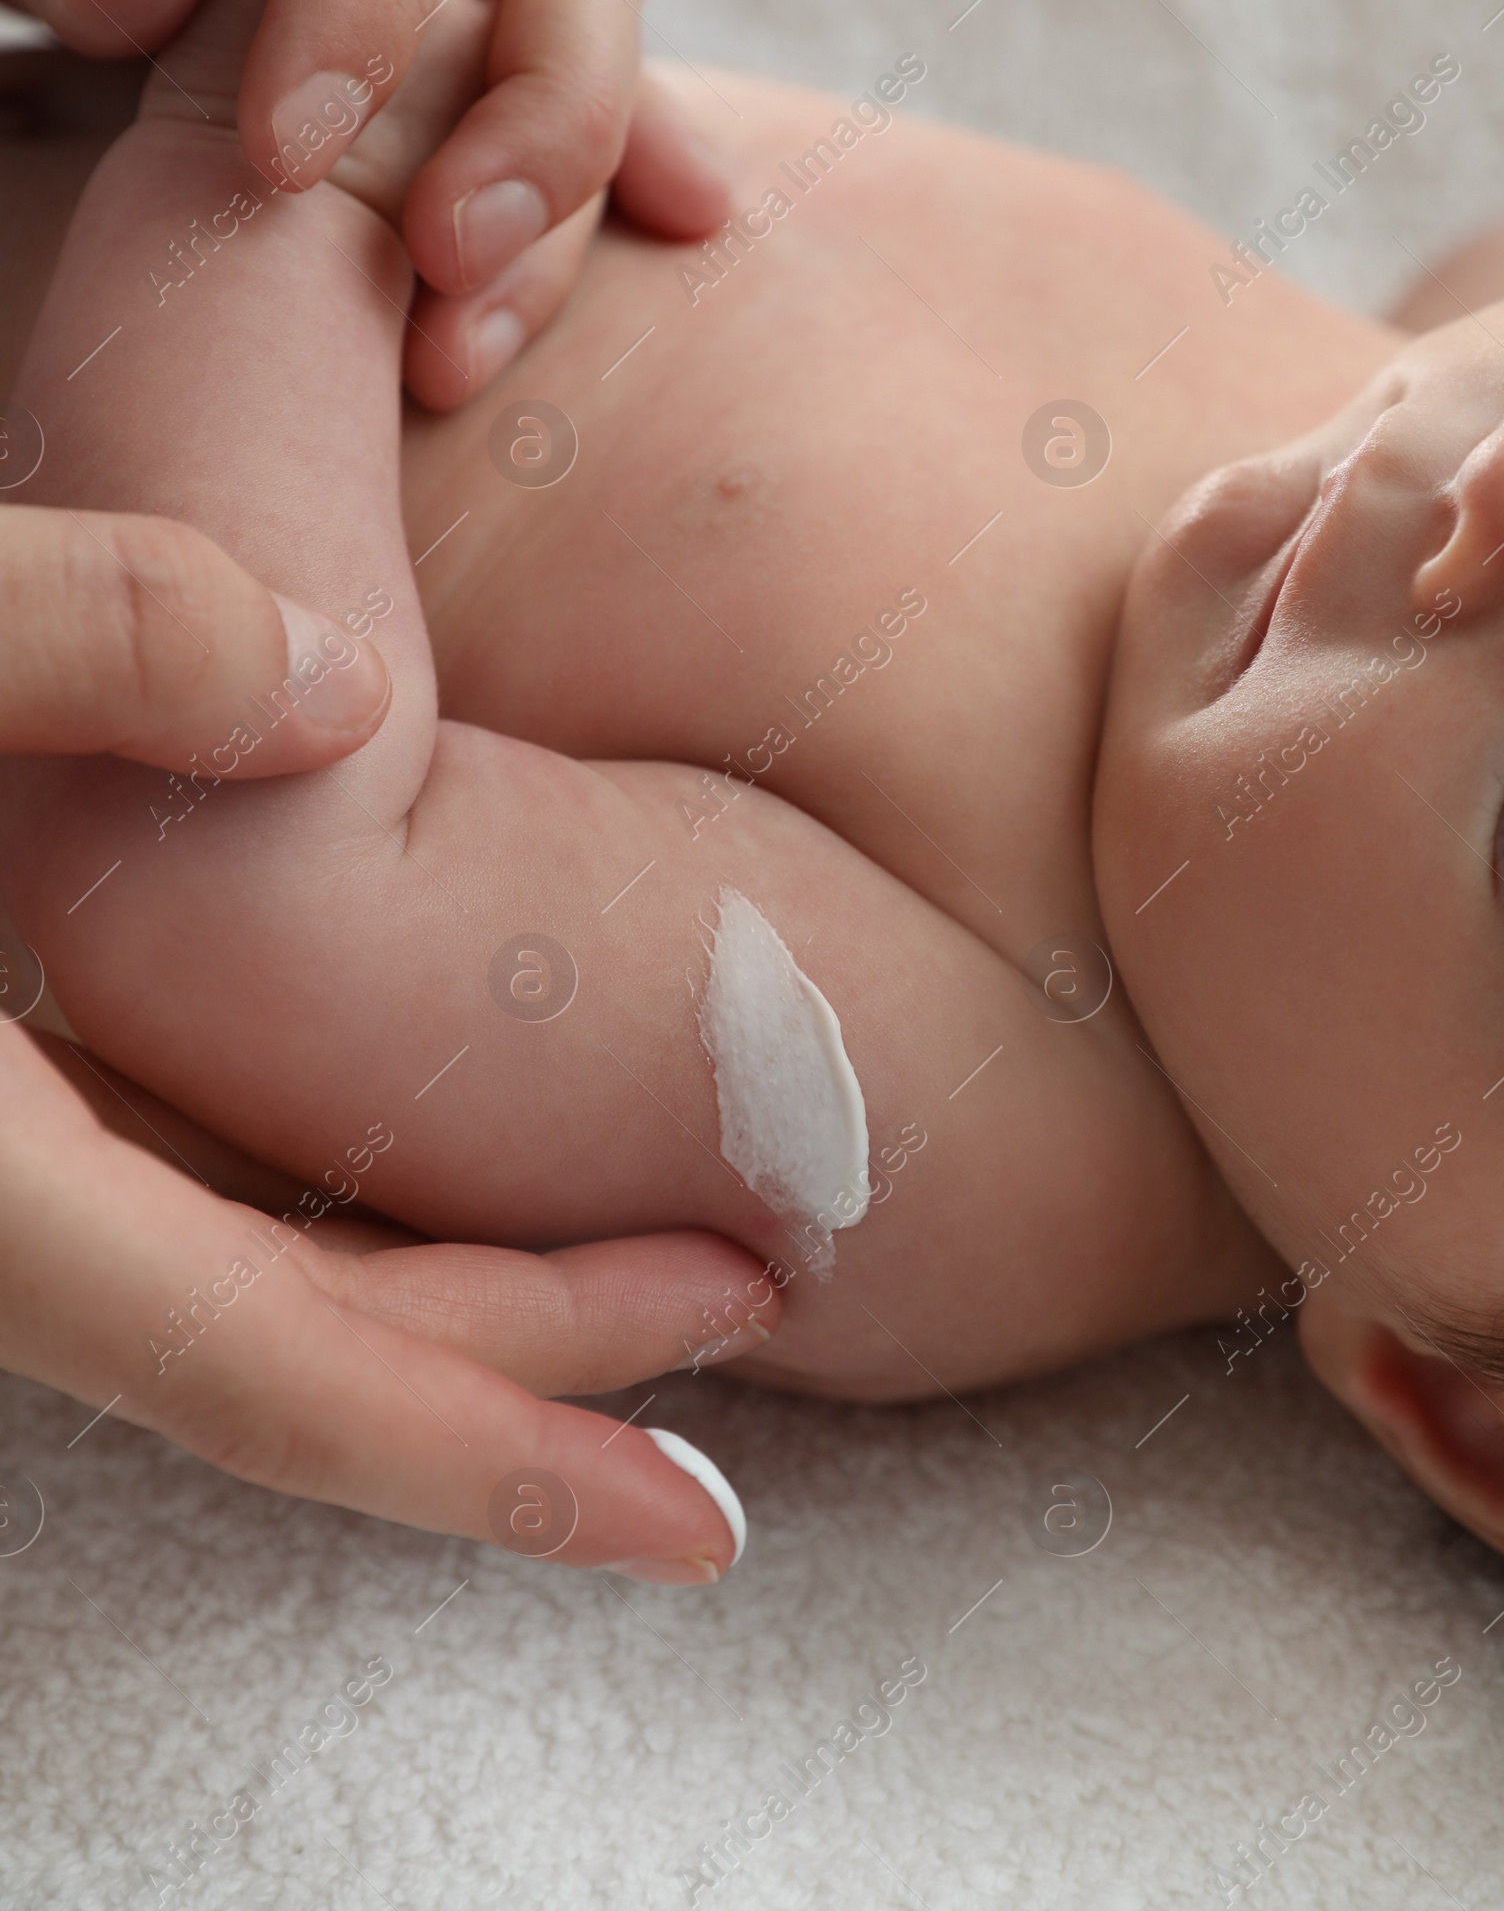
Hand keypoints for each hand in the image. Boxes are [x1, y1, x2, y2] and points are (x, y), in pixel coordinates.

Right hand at [0, 500, 762, 1572]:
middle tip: (759, 1275)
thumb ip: (65, 643)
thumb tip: (336, 692)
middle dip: (535, 1353)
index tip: (703, 1534)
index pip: (279, 1368)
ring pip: (242, 1298)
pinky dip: (324, 1221)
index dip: (505, 1459)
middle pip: (300, 1351)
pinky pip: (174, 1224)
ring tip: (650, 1234)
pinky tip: (415, 1154)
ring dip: (448, 1296)